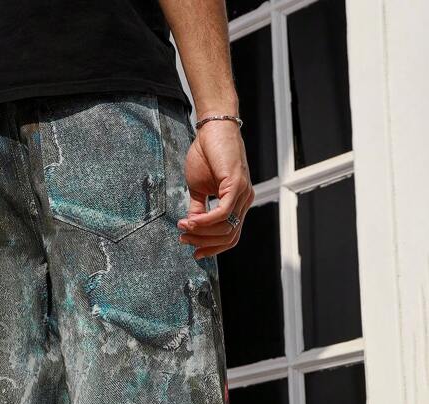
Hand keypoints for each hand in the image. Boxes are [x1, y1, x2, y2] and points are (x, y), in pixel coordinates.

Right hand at [178, 120, 254, 257]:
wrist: (212, 127)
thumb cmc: (206, 153)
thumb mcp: (198, 188)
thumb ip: (197, 209)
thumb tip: (190, 227)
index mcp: (238, 203)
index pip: (230, 236)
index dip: (212, 248)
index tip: (193, 250)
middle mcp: (244, 200)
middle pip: (228, 237)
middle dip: (204, 242)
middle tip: (184, 239)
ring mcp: (243, 193)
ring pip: (226, 228)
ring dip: (202, 233)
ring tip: (184, 227)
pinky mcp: (237, 184)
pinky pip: (223, 213)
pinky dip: (206, 221)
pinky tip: (191, 221)